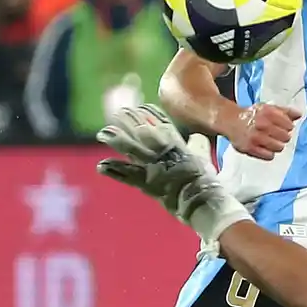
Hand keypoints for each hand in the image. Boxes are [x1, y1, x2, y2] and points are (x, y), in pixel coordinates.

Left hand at [96, 105, 250, 243]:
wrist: (202, 200)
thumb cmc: (205, 180)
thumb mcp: (205, 158)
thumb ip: (199, 145)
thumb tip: (198, 136)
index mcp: (175, 142)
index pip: (159, 121)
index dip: (148, 112)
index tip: (140, 106)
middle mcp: (160, 149)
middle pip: (140, 128)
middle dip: (128, 120)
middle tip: (118, 113)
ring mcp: (151, 165)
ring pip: (129, 147)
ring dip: (115, 139)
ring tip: (103, 133)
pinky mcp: (145, 182)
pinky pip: (126, 175)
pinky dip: (114, 171)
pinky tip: (101, 166)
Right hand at [224, 102, 299, 160]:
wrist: (231, 121)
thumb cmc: (253, 115)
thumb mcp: (268, 108)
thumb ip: (285, 111)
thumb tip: (299, 115)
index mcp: (268, 112)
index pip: (289, 125)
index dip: (288, 127)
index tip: (283, 127)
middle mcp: (262, 124)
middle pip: (285, 137)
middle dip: (283, 137)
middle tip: (276, 135)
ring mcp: (255, 137)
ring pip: (279, 147)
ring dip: (277, 146)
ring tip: (271, 141)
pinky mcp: (250, 148)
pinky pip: (269, 156)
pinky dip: (269, 153)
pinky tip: (264, 147)